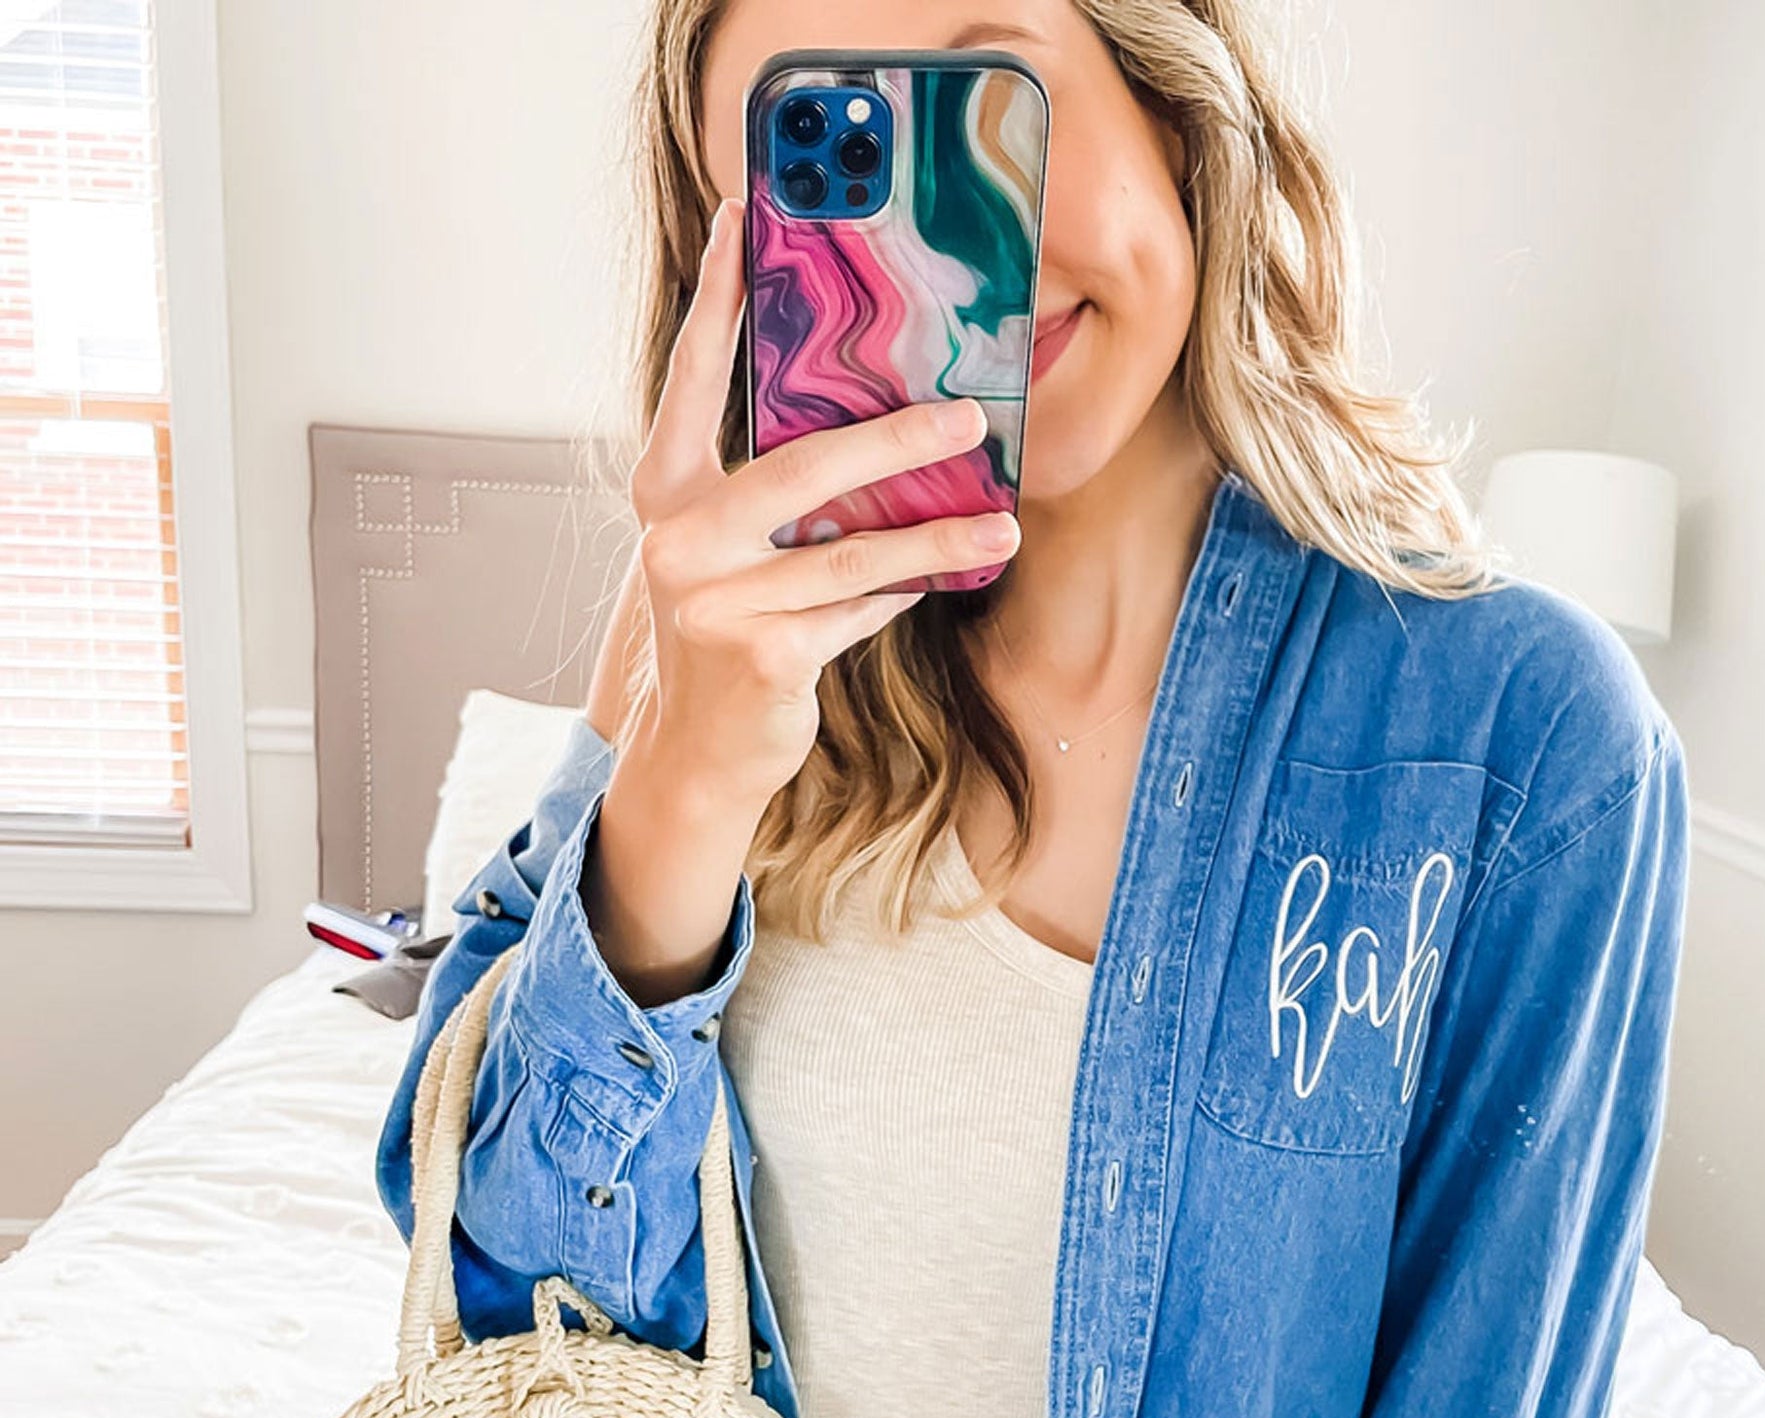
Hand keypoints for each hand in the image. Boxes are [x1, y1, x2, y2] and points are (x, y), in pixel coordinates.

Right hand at [597, 192, 1021, 810]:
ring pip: (856, 552)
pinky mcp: (764, 654)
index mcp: (664, 494)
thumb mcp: (725, 554)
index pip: (691, 378)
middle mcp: (679, 539)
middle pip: (806, 466)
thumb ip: (767, 496)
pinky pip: (859, 609)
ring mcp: (716, 601)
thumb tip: (873, 432)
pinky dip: (900, 597)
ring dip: (940, 537)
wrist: (697, 753)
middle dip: (900, 440)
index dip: (714, 298)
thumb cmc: (724, 635)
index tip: (740, 217)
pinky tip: (932, 584)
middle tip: (971, 415)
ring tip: (1001, 521)